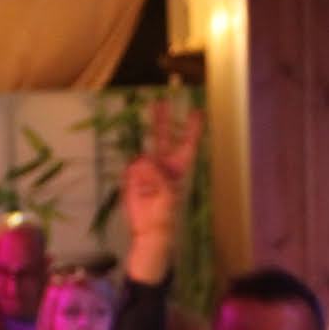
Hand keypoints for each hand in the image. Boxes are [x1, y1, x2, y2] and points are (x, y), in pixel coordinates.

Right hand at [122, 99, 203, 282]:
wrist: (147, 229)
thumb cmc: (164, 213)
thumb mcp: (167, 193)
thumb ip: (156, 174)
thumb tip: (142, 160)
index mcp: (178, 168)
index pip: (187, 143)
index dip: (191, 128)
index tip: (197, 111)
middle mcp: (163, 163)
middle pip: (162, 136)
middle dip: (161, 119)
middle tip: (160, 100)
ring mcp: (146, 168)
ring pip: (143, 154)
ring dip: (144, 167)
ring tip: (147, 186)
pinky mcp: (131, 175)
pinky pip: (132, 166)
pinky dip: (134, 176)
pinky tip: (138, 187)